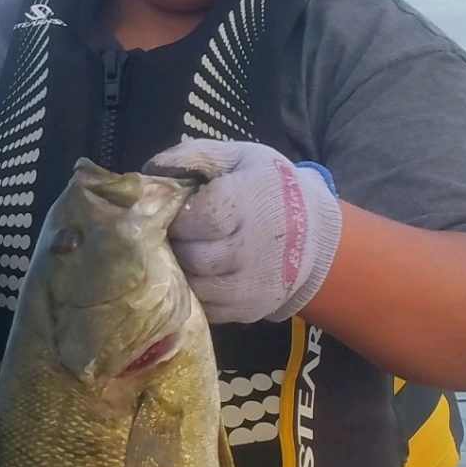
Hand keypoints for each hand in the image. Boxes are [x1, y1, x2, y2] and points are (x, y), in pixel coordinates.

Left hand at [145, 139, 341, 324]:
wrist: (315, 231)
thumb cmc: (269, 187)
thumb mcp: (239, 156)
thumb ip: (195, 156)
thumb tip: (151, 171)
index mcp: (249, 204)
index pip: (198, 219)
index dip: (178, 217)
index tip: (176, 213)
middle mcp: (252, 249)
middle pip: (193, 256)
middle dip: (176, 245)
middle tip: (176, 235)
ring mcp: (252, 285)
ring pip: (194, 286)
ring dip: (182, 271)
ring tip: (186, 253)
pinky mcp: (248, 310)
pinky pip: (205, 308)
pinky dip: (195, 293)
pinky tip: (201, 273)